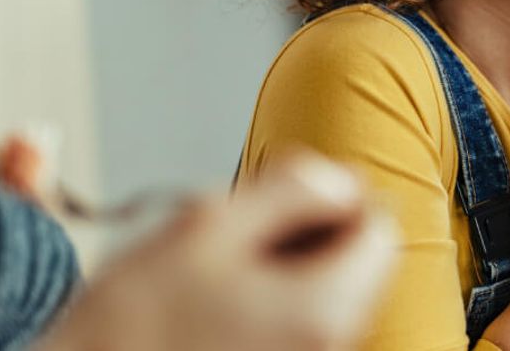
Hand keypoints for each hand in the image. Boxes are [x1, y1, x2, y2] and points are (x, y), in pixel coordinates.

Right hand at [39, 152, 394, 350]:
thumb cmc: (130, 322)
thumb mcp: (210, 223)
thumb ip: (294, 186)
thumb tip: (345, 176)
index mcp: (327, 306)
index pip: (379, 227)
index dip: (335, 193)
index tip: (282, 192)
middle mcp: (331, 343)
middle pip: (356, 261)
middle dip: (309, 229)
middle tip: (241, 227)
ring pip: (325, 290)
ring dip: (284, 262)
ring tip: (218, 269)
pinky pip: (296, 321)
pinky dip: (268, 298)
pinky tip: (214, 301)